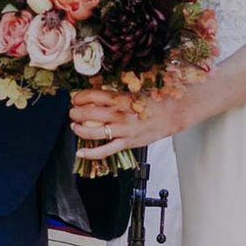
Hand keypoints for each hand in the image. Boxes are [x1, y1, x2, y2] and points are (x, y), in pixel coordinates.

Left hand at [71, 83, 192, 162]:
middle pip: (88, 113)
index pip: (92, 96)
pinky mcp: (126, 143)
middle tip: (73, 112)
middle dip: (75, 113)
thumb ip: (116, 94)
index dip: (79, 97)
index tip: (76, 99)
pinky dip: (90, 153)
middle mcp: (119, 114)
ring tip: (74, 126)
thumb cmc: (154, 101)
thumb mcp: (134, 92)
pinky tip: (80, 152)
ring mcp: (122, 130)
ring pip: (92, 132)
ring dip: (78, 129)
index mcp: (120, 98)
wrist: (173, 114)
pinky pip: (105, 150)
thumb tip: (97, 93)